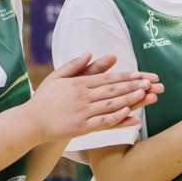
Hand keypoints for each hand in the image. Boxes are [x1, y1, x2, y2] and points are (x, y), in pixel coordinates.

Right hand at [30, 54, 161, 139]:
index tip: (140, 74)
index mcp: (78, 83)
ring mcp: (82, 112)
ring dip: (129, 99)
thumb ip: (75, 65)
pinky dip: (117, 118)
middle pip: (112, 90)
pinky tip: (129, 114)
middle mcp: (82, 96)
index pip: (106, 78)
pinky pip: (103, 122)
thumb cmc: (44, 99)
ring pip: (110, 105)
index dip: (125, 76)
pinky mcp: (81, 127)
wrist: (31, 122)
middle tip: (150, 83)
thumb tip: (90, 52)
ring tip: (145, 95)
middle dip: (133, 85)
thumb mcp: (57, 77)